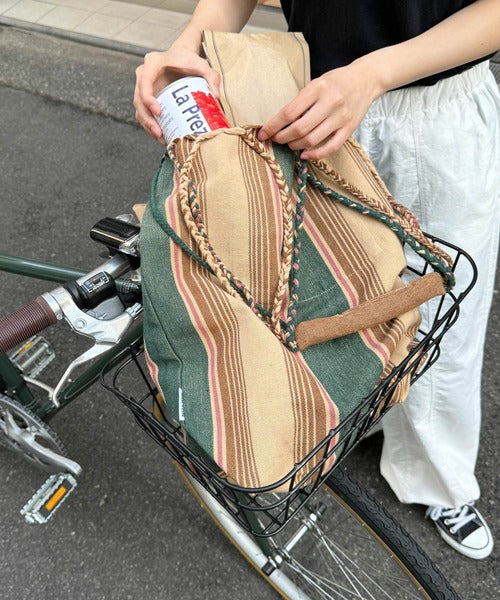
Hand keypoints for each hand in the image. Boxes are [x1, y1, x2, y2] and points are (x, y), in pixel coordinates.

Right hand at [133, 47, 220, 143]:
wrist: (183, 58)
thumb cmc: (190, 61)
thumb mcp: (202, 65)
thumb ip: (212, 76)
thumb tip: (216, 96)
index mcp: (153, 62)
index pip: (144, 81)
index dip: (147, 98)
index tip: (158, 112)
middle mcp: (144, 74)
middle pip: (138, 99)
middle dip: (147, 118)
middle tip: (159, 133)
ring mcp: (143, 87)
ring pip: (140, 109)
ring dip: (148, 126)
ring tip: (161, 138)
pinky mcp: (147, 98)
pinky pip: (145, 113)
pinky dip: (151, 126)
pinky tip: (162, 137)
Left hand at [257, 62, 380, 158]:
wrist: (366, 79)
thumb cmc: (336, 81)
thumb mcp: (316, 83)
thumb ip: (301, 101)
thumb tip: (279, 122)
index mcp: (318, 88)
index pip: (289, 112)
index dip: (273, 126)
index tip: (263, 133)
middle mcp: (330, 103)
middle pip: (299, 129)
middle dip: (282, 138)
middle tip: (276, 139)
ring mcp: (341, 118)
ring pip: (311, 140)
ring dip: (295, 146)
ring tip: (290, 144)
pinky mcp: (349, 129)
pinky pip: (330, 147)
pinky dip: (315, 154)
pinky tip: (305, 155)